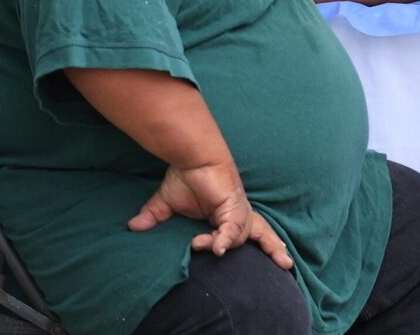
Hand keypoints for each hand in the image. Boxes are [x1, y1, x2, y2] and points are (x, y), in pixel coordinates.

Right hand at [129, 162, 292, 269]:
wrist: (191, 155)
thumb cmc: (186, 174)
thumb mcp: (167, 203)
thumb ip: (154, 217)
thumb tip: (132, 227)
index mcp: (228, 214)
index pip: (247, 232)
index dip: (259, 243)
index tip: (252, 256)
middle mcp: (237, 213)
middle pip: (261, 234)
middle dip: (273, 249)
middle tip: (286, 264)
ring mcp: (236, 210)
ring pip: (239, 238)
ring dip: (221, 244)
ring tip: (199, 244)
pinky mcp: (232, 206)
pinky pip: (231, 230)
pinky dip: (224, 239)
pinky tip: (214, 247)